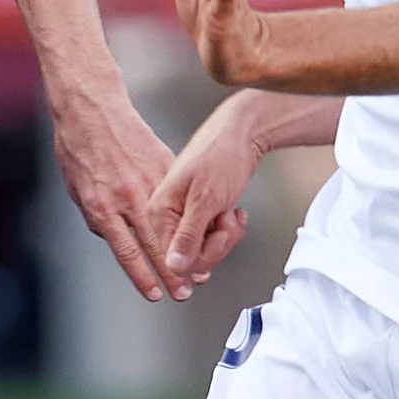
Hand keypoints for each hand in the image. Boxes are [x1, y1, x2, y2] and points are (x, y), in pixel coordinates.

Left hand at [51, 91, 195, 302]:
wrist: (90, 108)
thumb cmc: (76, 147)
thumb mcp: (76, 188)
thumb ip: (96, 216)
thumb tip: (111, 236)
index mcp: (102, 207)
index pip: (126, 251)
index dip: (142, 276)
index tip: (155, 294)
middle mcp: (126, 197)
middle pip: (153, 244)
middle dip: (169, 273)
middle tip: (183, 292)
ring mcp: (147, 180)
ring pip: (170, 223)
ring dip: (183, 250)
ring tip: (196, 269)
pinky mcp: (161, 164)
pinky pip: (177, 193)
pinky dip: (188, 213)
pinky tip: (199, 229)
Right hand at [141, 109, 262, 288]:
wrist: (240, 132)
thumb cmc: (220, 154)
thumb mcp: (206, 199)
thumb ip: (188, 235)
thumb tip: (174, 266)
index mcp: (159, 210)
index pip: (172, 258)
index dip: (200, 256)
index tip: (215, 244)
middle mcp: (166, 215)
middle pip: (188, 258)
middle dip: (216, 245)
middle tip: (226, 223)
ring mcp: (182, 214)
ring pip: (202, 249)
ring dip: (225, 237)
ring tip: (230, 214)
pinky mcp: (196, 213)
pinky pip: (209, 237)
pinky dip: (227, 230)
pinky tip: (231, 214)